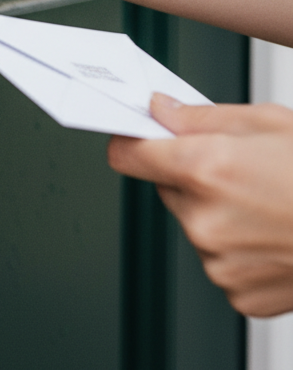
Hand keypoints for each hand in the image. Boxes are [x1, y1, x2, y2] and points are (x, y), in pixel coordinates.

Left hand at [109, 94, 292, 316]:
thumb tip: (160, 110)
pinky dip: (238, 247)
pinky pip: (219, 259)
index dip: (132, 141)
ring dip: (216, 211)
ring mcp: (220, 262)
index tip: (137, 136)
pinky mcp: (237, 293)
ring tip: (266, 202)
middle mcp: (204, 220)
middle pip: (166, 188)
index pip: (129, 155)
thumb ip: (200, 116)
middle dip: (190, 175)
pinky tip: (273, 233)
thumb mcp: (266, 121)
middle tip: (236, 168)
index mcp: (206, 169)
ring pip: (194, 224)